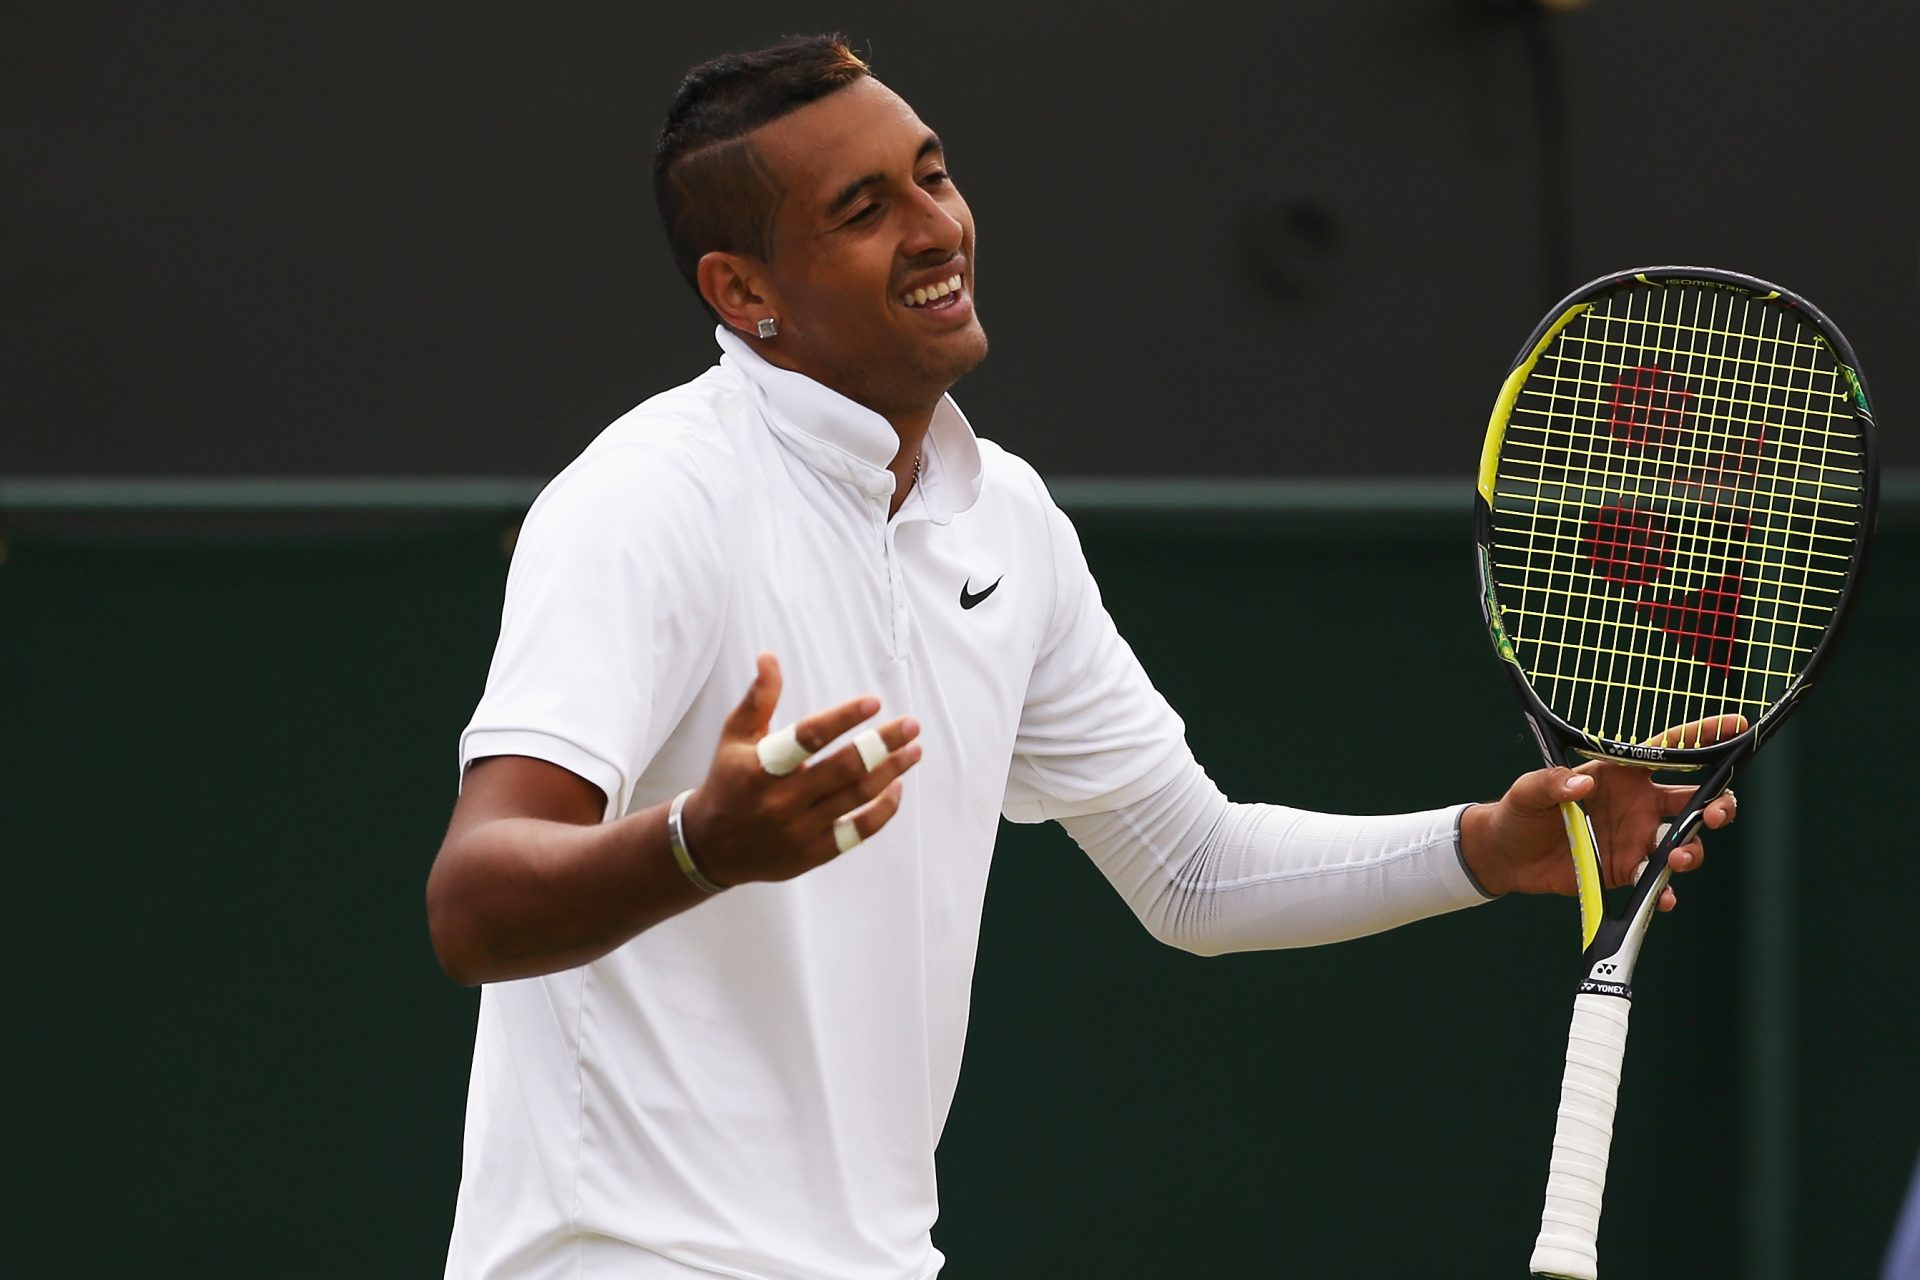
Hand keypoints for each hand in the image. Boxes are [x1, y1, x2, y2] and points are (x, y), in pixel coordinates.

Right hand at [679, 653, 921, 886]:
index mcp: (761, 767)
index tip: (873, 702)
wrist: (711, 846)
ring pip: (857, 797)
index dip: (842, 718)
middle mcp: (781, 800)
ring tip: (913, 749)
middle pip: (843, 768)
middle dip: (883, 744)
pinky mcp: (813, 853)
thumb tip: (769, 656)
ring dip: (891, 771)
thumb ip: (759, 698)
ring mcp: (799, 830)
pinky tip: (896, 786)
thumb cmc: (729, 780)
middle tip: (912, 725)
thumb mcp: (735, 737)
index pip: (808, 737)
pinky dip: (883, 809)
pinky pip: (859, 831)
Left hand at [1460, 716, 1743, 910]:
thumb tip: (1581, 783)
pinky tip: (1663, 897)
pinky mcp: (1626, 872)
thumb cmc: (1520, 810)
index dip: (1704, 736)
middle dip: (1719, 805)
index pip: (1670, 750)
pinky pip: (1657, 883)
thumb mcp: (1528, 789)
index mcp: (1622, 774)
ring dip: (1692, 852)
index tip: (1736, 726)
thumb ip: (1552, 782)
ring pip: (1685, 844)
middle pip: (1696, 801)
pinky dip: (1665, 892)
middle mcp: (1640, 805)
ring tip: (1675, 860)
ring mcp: (1637, 840)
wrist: (1507, 856)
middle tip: (1716, 813)